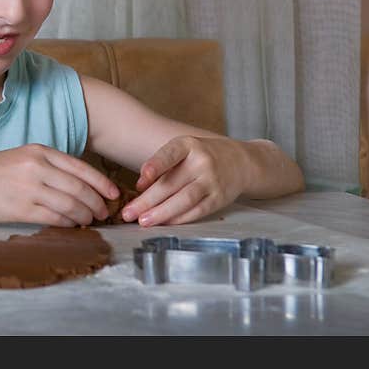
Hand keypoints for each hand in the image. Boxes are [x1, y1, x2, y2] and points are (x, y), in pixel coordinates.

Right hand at [0, 144, 119, 226]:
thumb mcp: (23, 158)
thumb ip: (49, 166)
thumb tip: (80, 184)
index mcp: (39, 151)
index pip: (80, 168)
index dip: (101, 183)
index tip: (113, 193)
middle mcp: (36, 167)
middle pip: (79, 188)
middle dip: (96, 202)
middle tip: (104, 212)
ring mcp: (29, 188)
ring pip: (70, 204)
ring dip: (85, 215)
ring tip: (91, 220)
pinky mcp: (22, 209)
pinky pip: (55, 218)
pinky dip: (69, 223)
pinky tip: (73, 225)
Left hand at [121, 135, 245, 225]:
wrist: (240, 162)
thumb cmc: (202, 156)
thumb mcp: (184, 150)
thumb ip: (163, 165)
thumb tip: (140, 189)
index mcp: (188, 145)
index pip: (169, 155)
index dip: (154, 167)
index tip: (139, 182)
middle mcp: (202, 162)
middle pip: (171, 184)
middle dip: (146, 201)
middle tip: (128, 213)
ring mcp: (212, 181)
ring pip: (183, 200)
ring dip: (161, 213)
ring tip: (142, 221)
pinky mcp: (219, 198)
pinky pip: (196, 211)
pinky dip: (178, 219)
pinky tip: (164, 223)